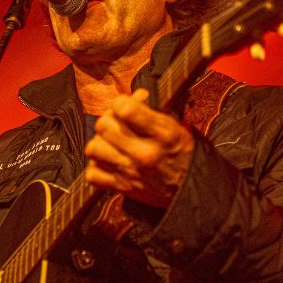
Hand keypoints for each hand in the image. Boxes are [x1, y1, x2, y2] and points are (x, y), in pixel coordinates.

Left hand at [84, 88, 193, 208]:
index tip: (125, 106)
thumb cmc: (181, 152)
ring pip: (93, 148)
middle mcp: (144, 153)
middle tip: (117, 124)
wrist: (190, 187)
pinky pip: (92, 175)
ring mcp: (131, 172)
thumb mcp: (176, 125)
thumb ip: (153, 109)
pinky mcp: (122, 187)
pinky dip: (96, 168)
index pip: (125, 109)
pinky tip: (108, 162)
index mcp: (162, 134)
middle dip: (108, 121)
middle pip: (103, 126)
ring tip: (111, 144)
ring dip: (100, 144)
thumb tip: (136, 95)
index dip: (121, 103)